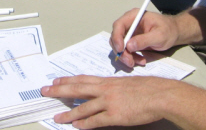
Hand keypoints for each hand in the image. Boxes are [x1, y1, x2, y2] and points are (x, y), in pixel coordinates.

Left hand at [41, 75, 169, 127]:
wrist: (160, 95)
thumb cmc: (149, 89)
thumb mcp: (128, 83)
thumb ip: (115, 87)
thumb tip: (106, 92)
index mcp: (109, 81)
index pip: (83, 79)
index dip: (68, 80)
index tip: (56, 81)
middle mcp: (106, 89)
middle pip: (77, 89)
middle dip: (59, 91)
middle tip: (45, 91)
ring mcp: (109, 102)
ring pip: (83, 107)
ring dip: (69, 113)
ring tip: (57, 117)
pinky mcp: (115, 115)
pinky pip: (96, 121)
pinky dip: (85, 123)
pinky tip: (76, 125)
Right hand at [110, 10, 181, 67]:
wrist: (174, 33)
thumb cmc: (168, 30)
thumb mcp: (159, 35)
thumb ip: (144, 40)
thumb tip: (129, 46)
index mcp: (134, 16)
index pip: (119, 25)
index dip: (117, 37)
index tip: (121, 49)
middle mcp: (129, 23)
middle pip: (116, 37)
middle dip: (121, 51)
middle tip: (130, 61)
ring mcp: (129, 32)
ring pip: (119, 46)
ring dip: (126, 56)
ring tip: (139, 62)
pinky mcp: (131, 41)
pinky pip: (126, 51)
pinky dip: (131, 57)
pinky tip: (141, 60)